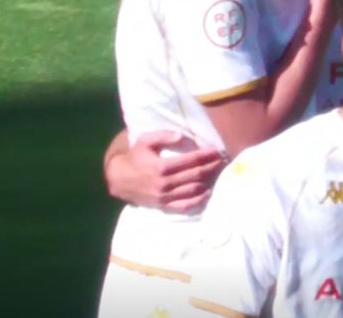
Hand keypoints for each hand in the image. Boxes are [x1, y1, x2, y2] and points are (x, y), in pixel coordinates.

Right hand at [104, 130, 227, 212]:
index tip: (217, 150)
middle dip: (211, 167)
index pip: (191, 161)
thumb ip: (162, 136)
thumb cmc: (135, 157)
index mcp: (162, 167)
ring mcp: (165, 197)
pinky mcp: (164, 206)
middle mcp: (165, 184)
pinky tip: (207, 193)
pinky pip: (185, 206)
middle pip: (195, 175)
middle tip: (222, 160)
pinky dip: (198, 200)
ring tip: (217, 173)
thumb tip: (181, 136)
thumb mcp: (144, 141)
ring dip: (208, 181)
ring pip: (193, 190)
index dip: (206, 155)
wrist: (119, 179)